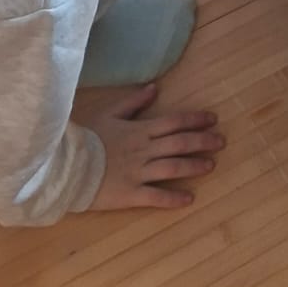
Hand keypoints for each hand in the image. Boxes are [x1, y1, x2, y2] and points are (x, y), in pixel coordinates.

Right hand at [85, 84, 224, 210]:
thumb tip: (155, 87)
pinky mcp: (131, 194)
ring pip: (173, 167)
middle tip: (221, 141)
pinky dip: (173, 198)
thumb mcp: (110, 114)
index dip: (195, 120)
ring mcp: (139, 172)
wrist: (66, 165)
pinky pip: (156, 196)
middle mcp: (145, 150)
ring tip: (211, 165)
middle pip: (180, 143)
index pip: (174, 122)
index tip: (213, 119)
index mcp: (140, 129)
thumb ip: (134, 102)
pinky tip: (189, 199)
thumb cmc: (87, 138)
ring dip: (194, 166)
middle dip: (203, 141)